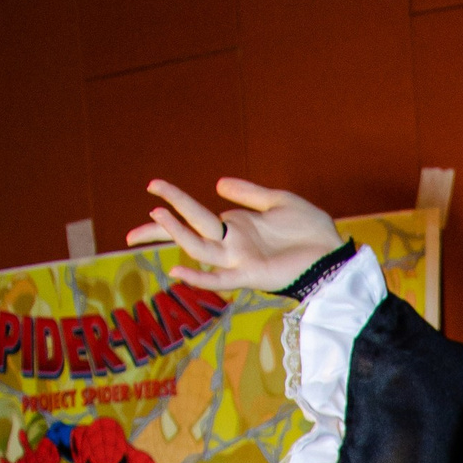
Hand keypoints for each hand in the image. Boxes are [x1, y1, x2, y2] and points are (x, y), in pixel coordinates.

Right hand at [125, 177, 340, 294]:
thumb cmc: (310, 230)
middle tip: (129, 232)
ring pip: (198, 248)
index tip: (151, 191)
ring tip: (156, 218)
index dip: (173, 205)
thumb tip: (218, 185)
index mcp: (236, 226)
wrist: (333, 252)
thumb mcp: (278, 201)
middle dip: (160, 230)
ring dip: (177, 235)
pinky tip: (178, 271)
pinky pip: (220, 277)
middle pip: (187, 235)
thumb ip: (249, 193)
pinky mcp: (251, 274)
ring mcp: (239, 260)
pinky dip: (199, 277)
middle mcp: (233, 244)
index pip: (195, 217)